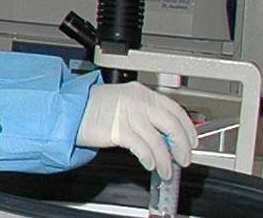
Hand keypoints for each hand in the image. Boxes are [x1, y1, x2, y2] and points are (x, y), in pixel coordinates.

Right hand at [76, 81, 197, 178]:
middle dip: (182, 145)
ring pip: (158, 140)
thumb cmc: (94, 107)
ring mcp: (128, 114)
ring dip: (165, 159)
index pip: (174, 109)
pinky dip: (150, 158)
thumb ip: (146, 115)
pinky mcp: (118, 129)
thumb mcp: (125, 103)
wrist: (70, 109)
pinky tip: (150, 164)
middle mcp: (138, 101)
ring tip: (166, 169)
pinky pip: (142, 147)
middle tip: (184, 157)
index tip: (191, 140)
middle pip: (171, 123)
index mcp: (142, 93)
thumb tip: (165, 135)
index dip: (187, 128)